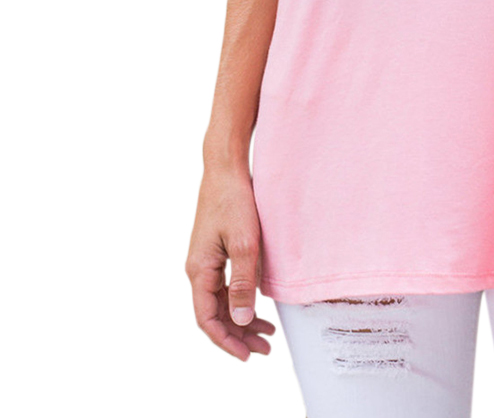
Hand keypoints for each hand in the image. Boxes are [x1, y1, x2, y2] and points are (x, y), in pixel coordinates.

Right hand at [185, 165, 275, 360]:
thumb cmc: (234, 201)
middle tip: (263, 348)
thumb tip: (241, 319)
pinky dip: (240, 299)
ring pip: (220, 301)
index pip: (208, 319)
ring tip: (265, 332)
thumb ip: (243, 282)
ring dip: (240, 319)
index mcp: (199, 270)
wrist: (226, 169)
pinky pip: (224, 285)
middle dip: (237, 335)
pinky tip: (257, 305)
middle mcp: (198, 269)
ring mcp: (205, 260)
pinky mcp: (215, 251)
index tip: (246, 355)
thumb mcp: (244, 243)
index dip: (226, 341)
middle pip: (214, 314)